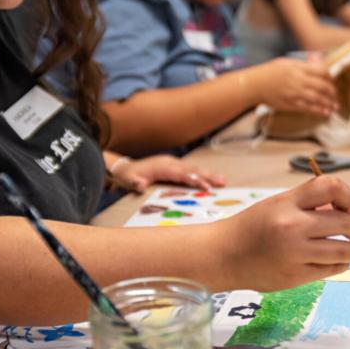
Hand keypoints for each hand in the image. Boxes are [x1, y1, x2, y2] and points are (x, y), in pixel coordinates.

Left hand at [111, 155, 225, 192]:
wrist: (126, 168)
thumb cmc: (128, 176)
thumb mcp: (128, 180)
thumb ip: (135, 183)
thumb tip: (140, 185)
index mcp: (161, 167)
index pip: (179, 173)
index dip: (192, 179)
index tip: (204, 186)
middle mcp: (170, 162)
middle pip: (191, 169)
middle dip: (207, 176)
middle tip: (221, 183)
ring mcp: (174, 163)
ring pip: (194, 168)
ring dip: (209, 174)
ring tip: (223, 181)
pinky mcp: (176, 166)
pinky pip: (192, 170)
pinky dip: (203, 174)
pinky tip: (214, 179)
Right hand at [214, 175, 349, 291]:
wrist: (224, 255)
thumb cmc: (254, 226)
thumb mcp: (281, 205)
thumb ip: (317, 202)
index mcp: (287, 202)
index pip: (330, 186)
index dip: (347, 194)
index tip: (346, 205)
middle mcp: (292, 226)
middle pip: (347, 222)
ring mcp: (295, 253)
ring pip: (346, 250)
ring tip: (346, 247)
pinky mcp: (296, 276)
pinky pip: (333, 269)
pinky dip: (340, 263)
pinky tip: (331, 259)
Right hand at [245, 58, 337, 115]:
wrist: (254, 84)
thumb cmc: (269, 72)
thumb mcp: (286, 62)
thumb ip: (302, 64)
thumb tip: (317, 65)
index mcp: (298, 68)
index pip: (322, 71)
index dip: (330, 77)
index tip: (331, 81)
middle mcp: (299, 80)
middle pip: (323, 86)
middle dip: (332, 92)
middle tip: (335, 96)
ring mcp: (295, 93)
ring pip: (318, 99)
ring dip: (328, 103)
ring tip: (335, 107)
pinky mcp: (290, 104)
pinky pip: (308, 108)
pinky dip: (318, 110)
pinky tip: (324, 112)